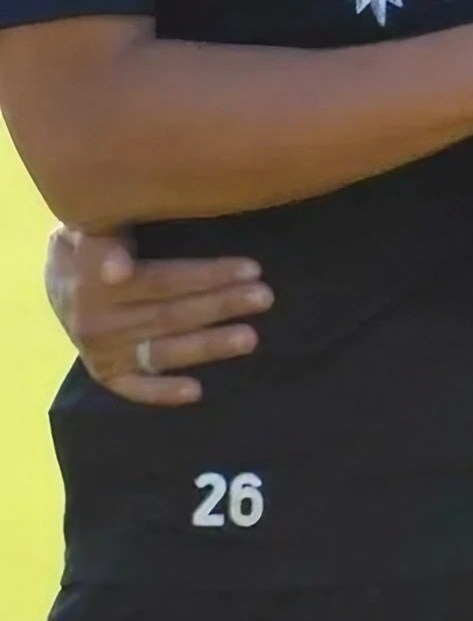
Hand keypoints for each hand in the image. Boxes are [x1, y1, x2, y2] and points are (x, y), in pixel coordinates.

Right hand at [45, 227, 271, 407]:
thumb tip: (117, 270)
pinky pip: (134, 387)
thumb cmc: (91, 239)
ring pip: (162, 350)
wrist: (58, 274)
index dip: (208, 275)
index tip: (252, 268)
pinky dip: (162, 392)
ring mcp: (102, 351)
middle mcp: (98, 324)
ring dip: (207, 346)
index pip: (162, 281)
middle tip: (265, 297)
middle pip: (171, 315)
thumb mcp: (91, 228)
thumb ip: (106, 240)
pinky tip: (196, 392)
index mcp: (96, 285)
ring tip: (249, 338)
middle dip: (221, 305)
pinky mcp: (105, 372)